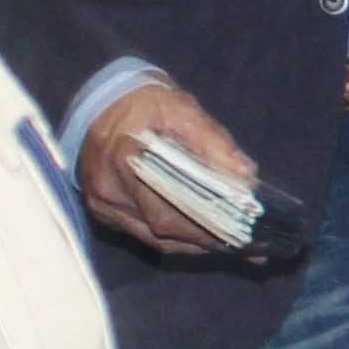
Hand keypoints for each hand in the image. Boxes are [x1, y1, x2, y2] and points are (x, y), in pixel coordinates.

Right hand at [77, 80, 255, 255]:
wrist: (105, 104)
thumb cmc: (149, 106)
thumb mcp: (184, 111)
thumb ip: (215, 143)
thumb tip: (247, 178)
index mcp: (125, 154)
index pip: (171, 199)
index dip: (208, 219)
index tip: (240, 229)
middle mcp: (107, 184)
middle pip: (162, 224)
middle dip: (206, 236)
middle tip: (243, 243)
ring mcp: (101, 202)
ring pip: (153, 237)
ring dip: (192, 243)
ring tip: (227, 244)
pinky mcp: (102, 211)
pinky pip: (141, 235)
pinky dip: (172, 239)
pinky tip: (198, 238)